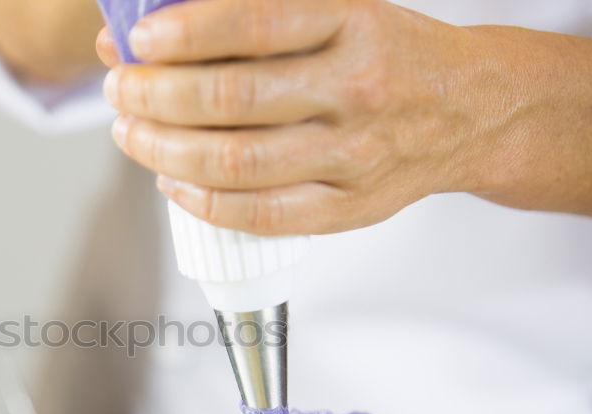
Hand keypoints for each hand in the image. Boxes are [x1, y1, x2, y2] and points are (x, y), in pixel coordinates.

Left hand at [97, 0, 591, 233]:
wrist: (470, 111)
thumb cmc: (384, 55)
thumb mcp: (335, 13)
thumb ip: (247, 20)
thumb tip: (140, 35)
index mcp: (354, 23)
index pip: (259, 22)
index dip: (189, 32)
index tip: (143, 41)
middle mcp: (356, 88)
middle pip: (235, 100)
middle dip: (158, 97)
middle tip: (122, 90)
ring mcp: (355, 155)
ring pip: (239, 163)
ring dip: (166, 150)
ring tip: (131, 134)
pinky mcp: (350, 208)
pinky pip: (262, 215)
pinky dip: (203, 202)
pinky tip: (172, 182)